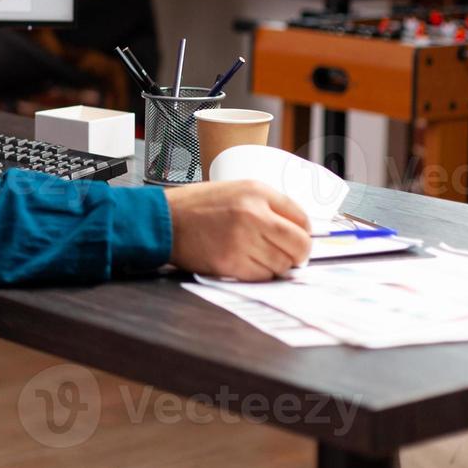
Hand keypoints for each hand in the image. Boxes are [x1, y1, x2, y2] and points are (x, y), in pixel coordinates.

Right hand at [164, 180, 311, 280]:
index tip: (297, 239)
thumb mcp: (236, 190)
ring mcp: (243, 240)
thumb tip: (299, 230)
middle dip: (296, 254)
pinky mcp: (231, 263)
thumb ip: (269, 206)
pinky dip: (258, 274)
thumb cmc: (198, 206)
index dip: (303, 233)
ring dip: (275, 265)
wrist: (164, 219)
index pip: (303, 219)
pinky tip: (243, 262)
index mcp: (257, 192)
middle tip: (285, 254)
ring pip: (282, 265)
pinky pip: (262, 277)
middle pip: (299, 245)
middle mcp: (254, 214)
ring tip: (255, 255)